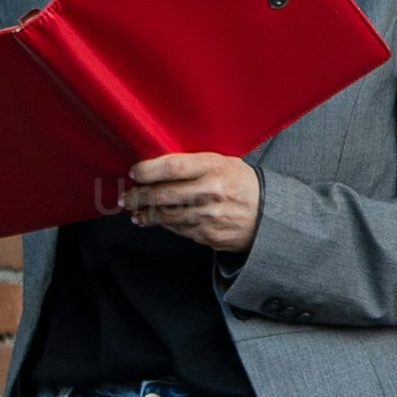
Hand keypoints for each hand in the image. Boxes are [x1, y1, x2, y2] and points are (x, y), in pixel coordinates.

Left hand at [121, 150, 261, 254]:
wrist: (269, 216)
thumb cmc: (242, 183)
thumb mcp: (225, 162)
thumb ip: (195, 161)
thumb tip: (158, 161)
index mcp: (214, 167)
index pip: (172, 166)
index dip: (148, 170)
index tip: (134, 172)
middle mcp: (210, 192)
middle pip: (163, 194)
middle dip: (139, 196)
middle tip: (126, 196)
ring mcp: (208, 216)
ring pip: (165, 215)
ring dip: (145, 213)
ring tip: (134, 210)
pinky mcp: (207, 236)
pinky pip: (177, 229)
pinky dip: (161, 224)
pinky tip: (151, 220)